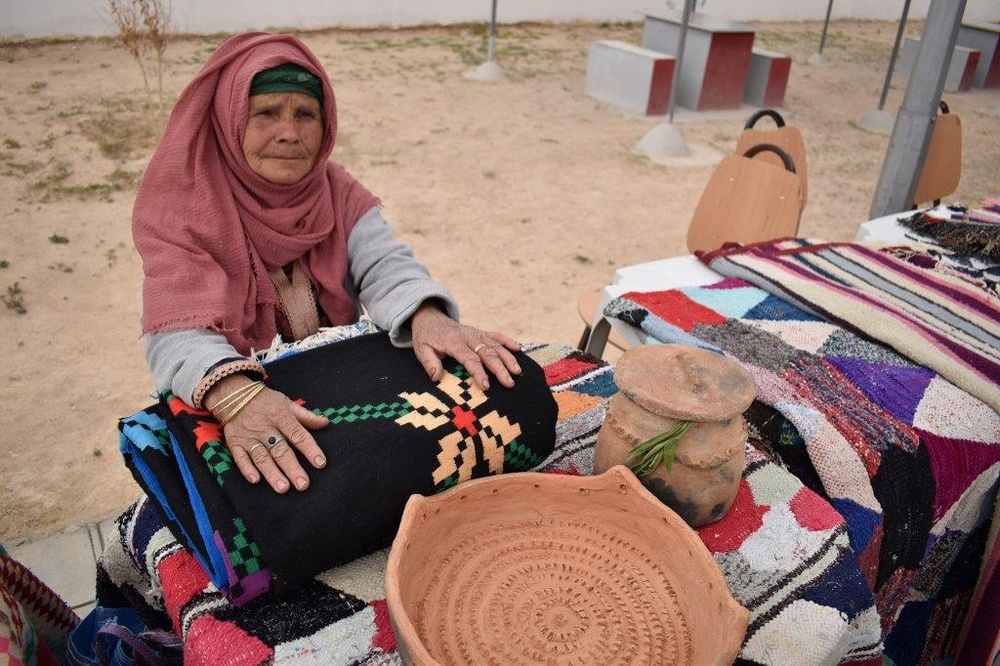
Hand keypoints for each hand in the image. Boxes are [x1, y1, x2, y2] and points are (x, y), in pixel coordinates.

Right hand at [206, 375, 329, 492]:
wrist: (233, 395)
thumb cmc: (265, 401)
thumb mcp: (287, 403)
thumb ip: (305, 415)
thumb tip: (325, 422)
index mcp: (281, 416)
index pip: (298, 434)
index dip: (310, 449)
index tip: (320, 463)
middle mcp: (265, 428)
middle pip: (280, 450)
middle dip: (292, 468)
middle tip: (303, 485)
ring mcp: (249, 436)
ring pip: (261, 457)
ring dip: (272, 473)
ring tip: (283, 488)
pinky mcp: (235, 442)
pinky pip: (240, 457)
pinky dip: (246, 469)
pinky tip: (255, 480)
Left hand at [409, 302, 521, 390]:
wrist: (430, 318)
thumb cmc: (426, 337)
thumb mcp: (421, 350)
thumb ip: (429, 362)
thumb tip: (436, 377)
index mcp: (453, 342)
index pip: (469, 358)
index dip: (478, 372)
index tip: (486, 386)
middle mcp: (468, 336)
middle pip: (487, 353)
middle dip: (499, 368)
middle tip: (509, 383)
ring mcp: (476, 333)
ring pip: (495, 345)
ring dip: (508, 358)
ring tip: (517, 371)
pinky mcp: (481, 333)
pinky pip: (496, 335)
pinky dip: (508, 341)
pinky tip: (518, 349)